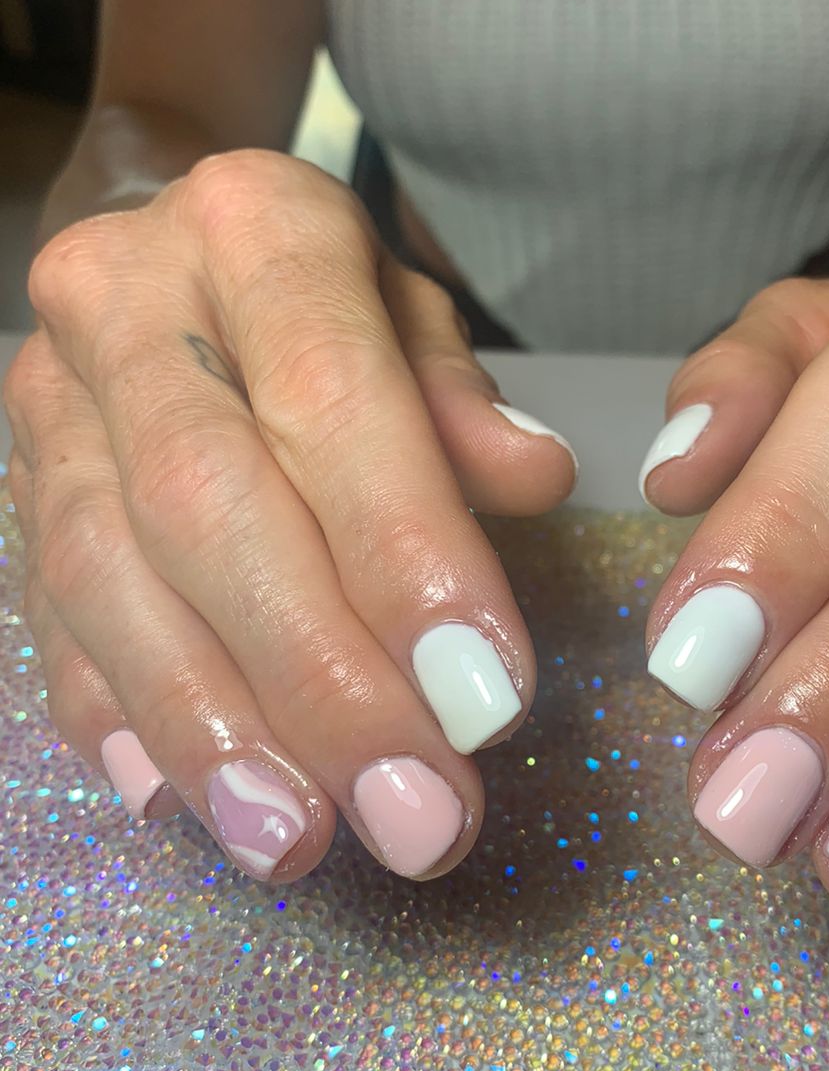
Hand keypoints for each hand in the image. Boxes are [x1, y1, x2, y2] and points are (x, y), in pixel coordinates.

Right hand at [6, 150, 575, 881]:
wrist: (169, 259)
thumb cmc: (327, 305)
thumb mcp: (417, 317)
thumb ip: (463, 401)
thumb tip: (534, 476)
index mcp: (256, 228)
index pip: (330, 394)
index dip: (404, 551)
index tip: (484, 696)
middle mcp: (126, 301)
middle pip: (206, 504)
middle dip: (316, 678)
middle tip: (414, 815)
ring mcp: (46, 404)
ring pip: (107, 578)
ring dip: (211, 728)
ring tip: (300, 842)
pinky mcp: (13, 496)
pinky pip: (49, 620)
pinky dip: (121, 720)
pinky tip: (181, 804)